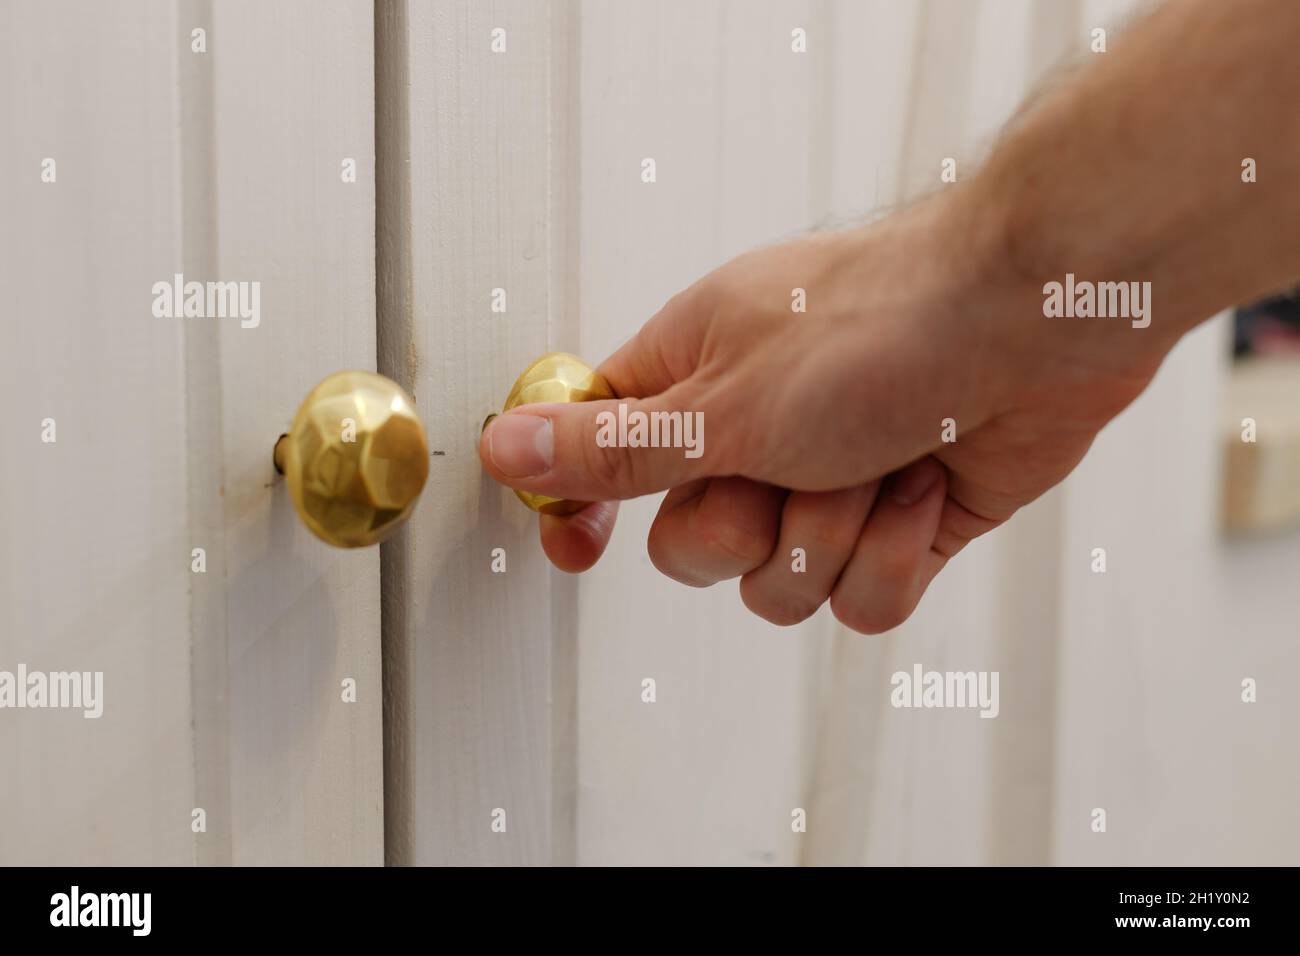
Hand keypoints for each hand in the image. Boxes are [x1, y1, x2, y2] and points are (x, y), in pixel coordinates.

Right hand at [478, 190, 1168, 632]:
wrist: (1035, 321)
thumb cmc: (884, 324)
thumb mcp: (724, 401)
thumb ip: (613, 446)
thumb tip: (507, 447)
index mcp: (694, 379)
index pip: (602, 457)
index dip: (583, 508)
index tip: (578, 549)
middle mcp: (757, 434)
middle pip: (693, 549)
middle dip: (745, 530)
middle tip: (783, 467)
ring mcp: (829, 482)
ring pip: (783, 586)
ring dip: (833, 537)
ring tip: (875, 464)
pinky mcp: (899, 526)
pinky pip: (862, 600)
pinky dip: (894, 554)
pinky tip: (924, 488)